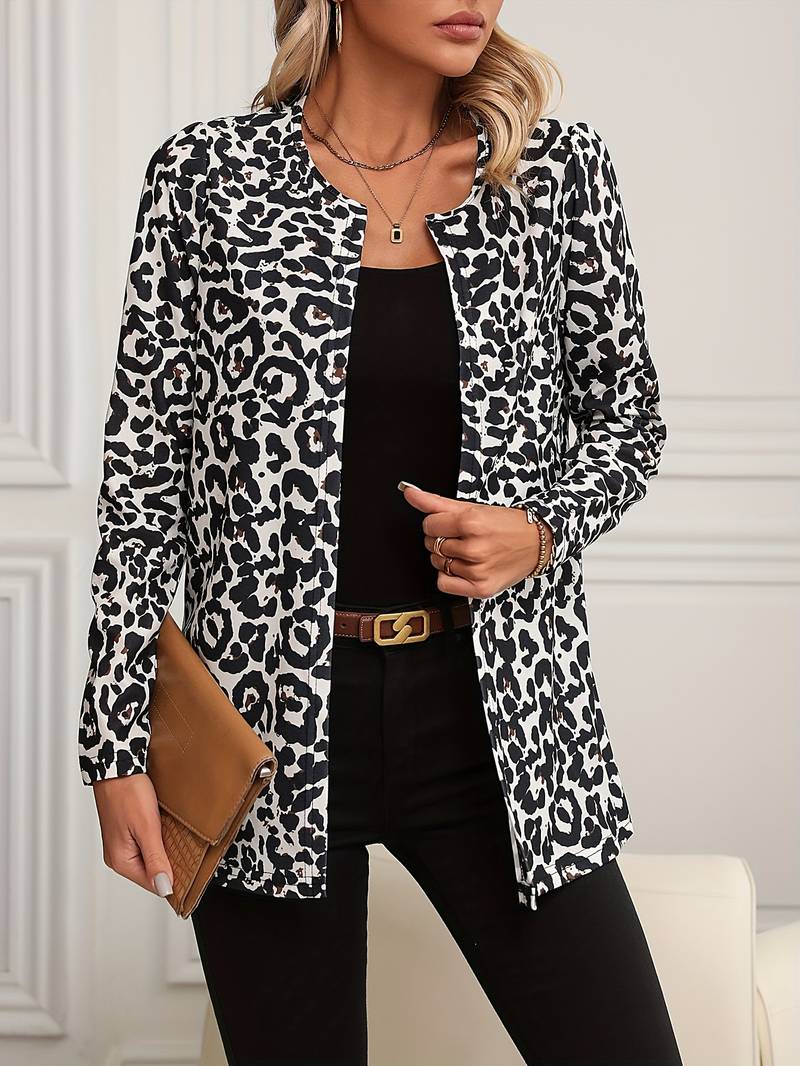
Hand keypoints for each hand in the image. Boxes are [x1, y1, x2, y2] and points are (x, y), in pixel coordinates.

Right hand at [92, 773, 173, 897]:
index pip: (152, 884)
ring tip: (175, 836)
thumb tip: (163, 888)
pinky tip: (166, 830)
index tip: (190, 871)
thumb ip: (156, 860)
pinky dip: (158, 839)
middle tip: (185, 849)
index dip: (172, 878)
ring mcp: (122, 843)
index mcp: (120, 861)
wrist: (118, 766)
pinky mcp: (127, 831)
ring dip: (164, 849)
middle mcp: (118, 855)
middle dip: (169, 862)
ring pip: (150, 856)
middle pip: (151, 871)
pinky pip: (146, 844)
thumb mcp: (147, 828)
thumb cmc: (128, 792)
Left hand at [398, 481, 552, 598]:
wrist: (537, 543)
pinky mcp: (481, 588)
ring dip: (448, 558)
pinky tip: (465, 567)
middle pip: (432, 544)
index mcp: (471, 522)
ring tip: (470, 551)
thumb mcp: (472, 508)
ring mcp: (478, 570)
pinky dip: (448, 576)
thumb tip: (408, 492)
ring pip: (437, 563)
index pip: (429, 525)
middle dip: (443, 539)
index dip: (438, 523)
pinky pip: (444, 584)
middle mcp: (474, 548)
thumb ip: (435, 502)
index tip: (454, 524)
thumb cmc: (505, 524)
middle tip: (466, 537)